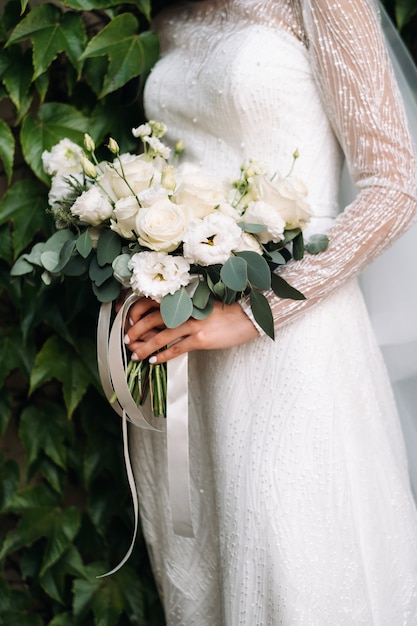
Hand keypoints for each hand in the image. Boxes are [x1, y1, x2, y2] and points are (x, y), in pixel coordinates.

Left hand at [123, 298, 258, 363]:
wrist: (247, 316)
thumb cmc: (224, 312)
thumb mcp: (200, 305)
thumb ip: (182, 311)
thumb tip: (161, 322)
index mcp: (184, 299)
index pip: (151, 302)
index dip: (135, 312)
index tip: (128, 321)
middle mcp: (185, 309)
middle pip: (151, 320)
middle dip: (135, 332)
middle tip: (126, 340)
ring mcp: (193, 324)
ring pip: (160, 337)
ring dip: (144, 347)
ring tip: (134, 355)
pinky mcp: (201, 339)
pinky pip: (176, 349)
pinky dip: (162, 356)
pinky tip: (153, 361)